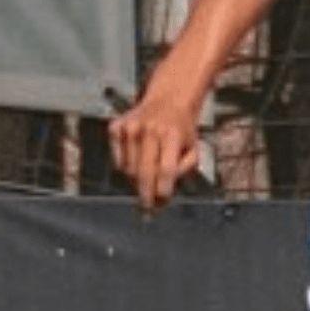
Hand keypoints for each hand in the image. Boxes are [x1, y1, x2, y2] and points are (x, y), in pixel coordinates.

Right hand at [107, 89, 202, 211]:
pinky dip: (126, 168)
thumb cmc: (182, 130)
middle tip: (147, 210)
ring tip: (148, 177)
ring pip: (129, 170)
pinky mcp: (116, 127)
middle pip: (144, 172)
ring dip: (137, 181)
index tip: (161, 204)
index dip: (163, 190)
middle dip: (146, 194)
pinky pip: (117, 161)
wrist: (167, 101)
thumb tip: (163, 193)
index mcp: (172, 134)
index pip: (166, 169)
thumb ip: (183, 170)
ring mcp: (130, 127)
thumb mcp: (193, 148)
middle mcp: (149, 129)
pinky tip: (137, 160)